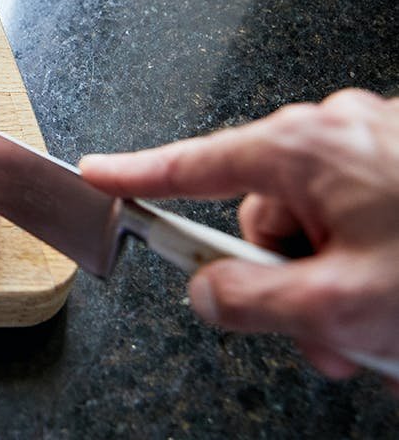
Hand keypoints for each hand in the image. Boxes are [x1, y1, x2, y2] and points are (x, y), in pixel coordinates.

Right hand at [79, 88, 398, 386]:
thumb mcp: (337, 302)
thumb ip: (250, 299)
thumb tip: (208, 293)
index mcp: (305, 146)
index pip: (192, 165)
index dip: (136, 176)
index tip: (96, 174)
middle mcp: (335, 131)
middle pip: (265, 214)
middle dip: (285, 281)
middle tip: (326, 334)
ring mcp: (377, 143)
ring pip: (319, 225)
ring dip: (335, 281)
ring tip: (380, 329)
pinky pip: (361, 218)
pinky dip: (371, 264)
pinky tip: (398, 304)